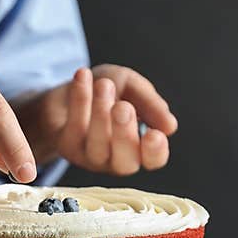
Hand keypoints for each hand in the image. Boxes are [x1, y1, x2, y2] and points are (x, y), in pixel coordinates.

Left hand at [18, 64, 177, 174]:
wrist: (72, 87)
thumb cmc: (108, 92)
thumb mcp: (133, 88)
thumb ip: (151, 104)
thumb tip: (170, 126)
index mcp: (140, 148)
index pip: (153, 159)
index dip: (155, 151)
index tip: (154, 133)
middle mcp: (116, 159)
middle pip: (125, 162)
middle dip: (124, 135)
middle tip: (123, 107)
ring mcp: (90, 157)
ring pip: (97, 146)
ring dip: (101, 113)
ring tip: (104, 84)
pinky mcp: (67, 147)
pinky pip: (74, 127)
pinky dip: (79, 98)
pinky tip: (82, 75)